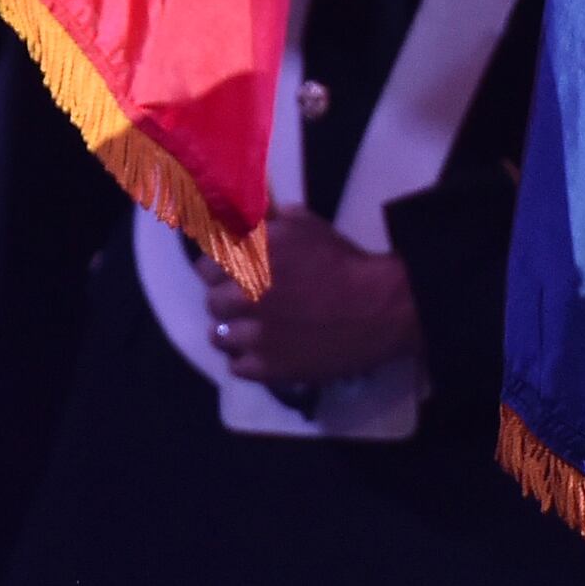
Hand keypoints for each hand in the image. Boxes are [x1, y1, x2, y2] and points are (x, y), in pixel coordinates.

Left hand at [195, 207, 420, 387]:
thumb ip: (269, 221)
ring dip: (233, 332)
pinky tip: (264, 353)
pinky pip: (236, 367)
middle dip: (226, 300)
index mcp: (248, 257)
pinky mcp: (268, 367)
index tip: (228, 273)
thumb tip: (247, 217)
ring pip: (218, 337)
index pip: (204, 265)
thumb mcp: (306, 226)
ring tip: (253, 331)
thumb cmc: (345, 262)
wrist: (380, 308)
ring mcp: (253, 334)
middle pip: (212, 302)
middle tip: (245, 303)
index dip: (217, 269)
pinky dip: (248, 361)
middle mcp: (242, 294)